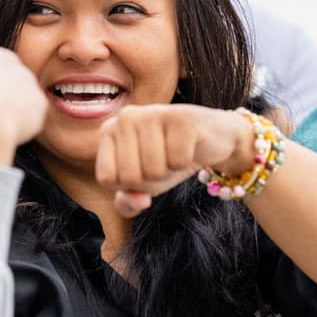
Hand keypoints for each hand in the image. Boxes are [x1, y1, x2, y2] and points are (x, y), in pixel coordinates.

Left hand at [95, 105, 249, 217]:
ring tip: (176, 153)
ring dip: (170, 171)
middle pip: (130, 177)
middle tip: (164, 161)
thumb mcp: (143, 185)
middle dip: (151, 180)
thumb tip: (139, 201)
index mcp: (109, 130)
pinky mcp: (181, 117)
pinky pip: (177, 161)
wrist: (209, 138)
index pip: (107, 179)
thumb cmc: (169, 159)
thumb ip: (128, 204)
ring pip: (154, 170)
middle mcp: (126, 116)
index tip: (143, 169)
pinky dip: (186, 162)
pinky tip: (190, 146)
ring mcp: (153, 113)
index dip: (129, 186)